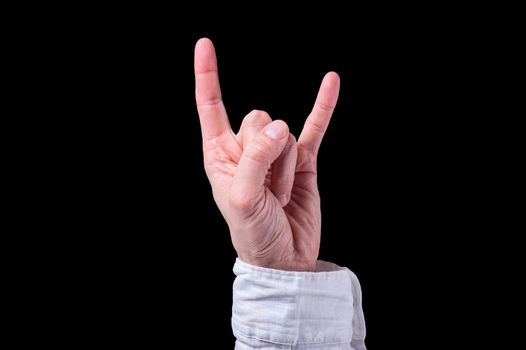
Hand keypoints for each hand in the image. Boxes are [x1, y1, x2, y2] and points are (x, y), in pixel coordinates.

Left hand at [194, 38, 339, 270]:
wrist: (284, 258)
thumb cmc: (253, 232)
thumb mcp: (241, 198)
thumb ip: (256, 158)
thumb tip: (280, 126)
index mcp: (220, 155)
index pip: (211, 107)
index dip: (207, 76)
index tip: (204, 45)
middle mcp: (246, 149)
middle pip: (258, 120)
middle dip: (266, 156)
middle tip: (265, 191)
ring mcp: (276, 152)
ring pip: (285, 133)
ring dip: (286, 170)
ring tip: (280, 197)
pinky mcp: (304, 160)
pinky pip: (315, 127)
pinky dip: (323, 106)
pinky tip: (331, 81)